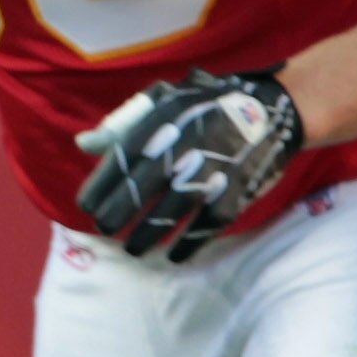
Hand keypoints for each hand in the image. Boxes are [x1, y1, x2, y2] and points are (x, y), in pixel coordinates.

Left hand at [75, 69, 301, 260]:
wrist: (273, 109)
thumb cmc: (205, 106)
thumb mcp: (164, 100)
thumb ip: (123, 123)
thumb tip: (83, 145)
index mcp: (166, 119)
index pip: (124, 156)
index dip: (102, 184)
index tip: (85, 206)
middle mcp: (188, 144)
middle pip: (144, 187)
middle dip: (119, 212)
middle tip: (103, 229)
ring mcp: (215, 168)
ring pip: (173, 209)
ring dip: (149, 234)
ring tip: (132, 249)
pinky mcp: (239, 189)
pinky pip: (210, 222)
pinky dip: (191, 242)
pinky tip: (174, 256)